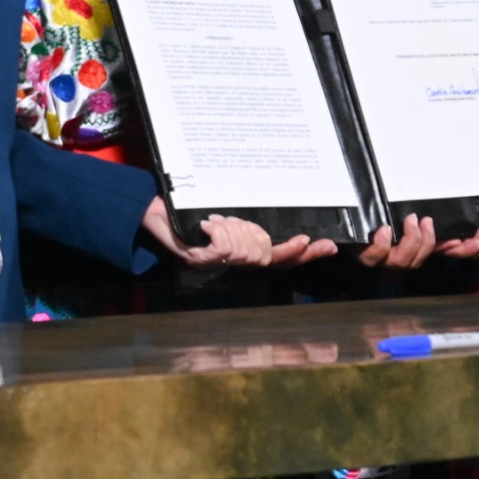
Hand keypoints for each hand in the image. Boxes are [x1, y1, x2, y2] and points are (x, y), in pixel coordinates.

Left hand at [142, 201, 335, 266]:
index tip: (326, 245)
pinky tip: (208, 224)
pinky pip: (224, 246)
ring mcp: (215, 263)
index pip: (281, 259)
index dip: (304, 254)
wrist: (153, 214)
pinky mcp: (200, 257)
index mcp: (241, 254)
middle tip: (249, 225)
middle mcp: (231, 264)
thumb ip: (249, 227)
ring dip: (235, 230)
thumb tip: (271, 230)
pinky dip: (218, 230)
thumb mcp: (228, 217)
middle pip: (266, 256)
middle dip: (261, 238)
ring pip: (245, 250)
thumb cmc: (190, 214)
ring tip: (217, 222)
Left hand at [355, 207, 478, 268]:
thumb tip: (476, 202)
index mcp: (442, 245)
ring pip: (414, 261)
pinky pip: (379, 256)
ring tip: (417, 219)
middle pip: (462, 256)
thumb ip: (451, 212)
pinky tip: (387, 229)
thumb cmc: (398, 221)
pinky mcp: (373, 256)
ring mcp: (398, 258)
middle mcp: (427, 256)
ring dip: (421, 240)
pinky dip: (385, 243)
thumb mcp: (431, 210)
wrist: (357, 237)